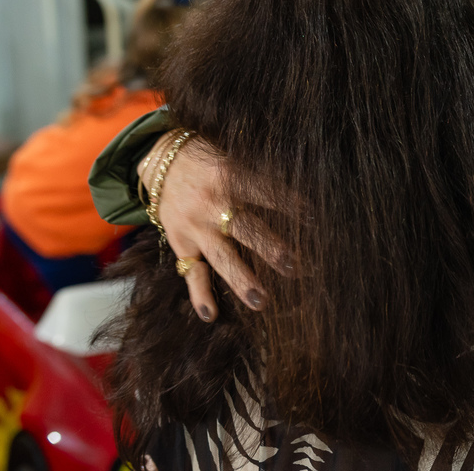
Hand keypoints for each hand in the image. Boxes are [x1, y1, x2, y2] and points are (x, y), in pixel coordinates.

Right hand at [140, 133, 291, 321]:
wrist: (159, 163)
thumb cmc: (208, 159)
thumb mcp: (232, 156)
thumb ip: (258, 174)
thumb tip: (301, 185)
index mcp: (229, 177)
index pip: (266, 192)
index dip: (290, 204)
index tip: (313, 219)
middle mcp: (212, 204)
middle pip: (247, 230)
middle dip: (272, 249)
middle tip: (297, 267)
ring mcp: (195, 227)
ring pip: (221, 257)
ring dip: (242, 280)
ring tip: (262, 302)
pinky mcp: (180, 244)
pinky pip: (190, 272)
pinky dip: (199, 295)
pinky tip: (211, 316)